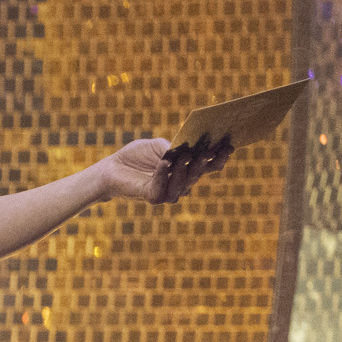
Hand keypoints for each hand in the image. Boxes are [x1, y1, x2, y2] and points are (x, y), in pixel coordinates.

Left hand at [104, 134, 230, 205]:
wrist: (111, 168)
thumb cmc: (136, 156)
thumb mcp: (158, 146)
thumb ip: (173, 147)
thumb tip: (186, 149)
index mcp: (185, 170)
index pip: (208, 166)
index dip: (219, 158)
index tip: (230, 145)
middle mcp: (180, 184)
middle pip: (197, 174)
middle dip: (205, 161)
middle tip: (211, 149)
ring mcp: (167, 192)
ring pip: (183, 184)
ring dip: (186, 168)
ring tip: (188, 154)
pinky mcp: (152, 197)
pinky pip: (161, 188)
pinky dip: (163, 174)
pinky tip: (165, 162)